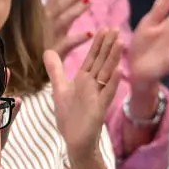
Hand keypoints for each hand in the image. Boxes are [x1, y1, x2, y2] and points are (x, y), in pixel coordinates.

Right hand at [44, 0, 91, 59]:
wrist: (28, 73)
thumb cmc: (40, 47)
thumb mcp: (47, 24)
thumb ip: (57, 7)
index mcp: (44, 16)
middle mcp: (45, 24)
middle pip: (60, 4)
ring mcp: (49, 37)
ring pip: (63, 20)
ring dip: (76, 10)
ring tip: (89, 1)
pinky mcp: (53, 52)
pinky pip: (67, 44)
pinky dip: (78, 38)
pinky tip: (90, 33)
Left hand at [45, 28, 122, 160]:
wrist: (75, 140)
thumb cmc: (70, 116)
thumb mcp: (60, 88)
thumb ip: (55, 70)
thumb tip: (47, 51)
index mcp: (84, 80)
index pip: (93, 58)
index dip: (98, 44)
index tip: (103, 28)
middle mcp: (93, 85)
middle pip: (102, 62)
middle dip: (108, 46)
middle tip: (115, 28)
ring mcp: (98, 96)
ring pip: (107, 73)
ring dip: (114, 58)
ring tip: (121, 42)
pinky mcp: (100, 108)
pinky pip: (107, 93)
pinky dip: (112, 82)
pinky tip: (119, 70)